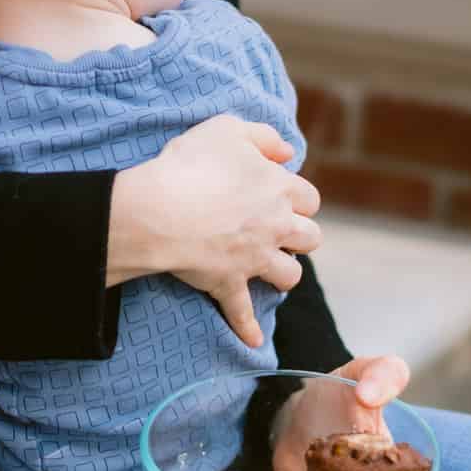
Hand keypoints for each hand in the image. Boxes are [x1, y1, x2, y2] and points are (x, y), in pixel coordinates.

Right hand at [108, 115, 320, 347]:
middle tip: (277, 231)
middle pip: (311, 238)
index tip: (279, 194)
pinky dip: (248, 328)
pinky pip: (243, 313)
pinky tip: (254, 341)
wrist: (160, 210)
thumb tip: (286, 151)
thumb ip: (262, 136)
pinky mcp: (229, 283)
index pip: (309, 196)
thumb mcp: (227, 129)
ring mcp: (254, 259)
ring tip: (272, 271)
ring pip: (289, 276)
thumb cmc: (191, 164)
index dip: (296, 196)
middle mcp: (276, 226)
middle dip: (299, 235)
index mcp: (279, 188)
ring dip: (284, 274)